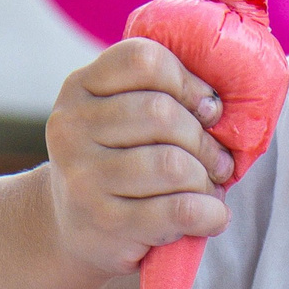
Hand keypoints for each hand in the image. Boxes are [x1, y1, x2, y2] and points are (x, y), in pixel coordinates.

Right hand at [41, 38, 235, 277]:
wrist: (74, 227)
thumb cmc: (116, 161)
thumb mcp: (120, 116)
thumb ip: (159, 95)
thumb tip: (216, 105)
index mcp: (80, 86)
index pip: (144, 60)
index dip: (188, 82)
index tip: (207, 109)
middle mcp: (71, 126)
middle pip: (162, 113)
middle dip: (204, 140)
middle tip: (218, 159)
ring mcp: (83, 175)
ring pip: (173, 165)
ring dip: (206, 178)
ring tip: (209, 186)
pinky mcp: (104, 220)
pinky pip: (178, 210)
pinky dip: (209, 212)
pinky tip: (214, 214)